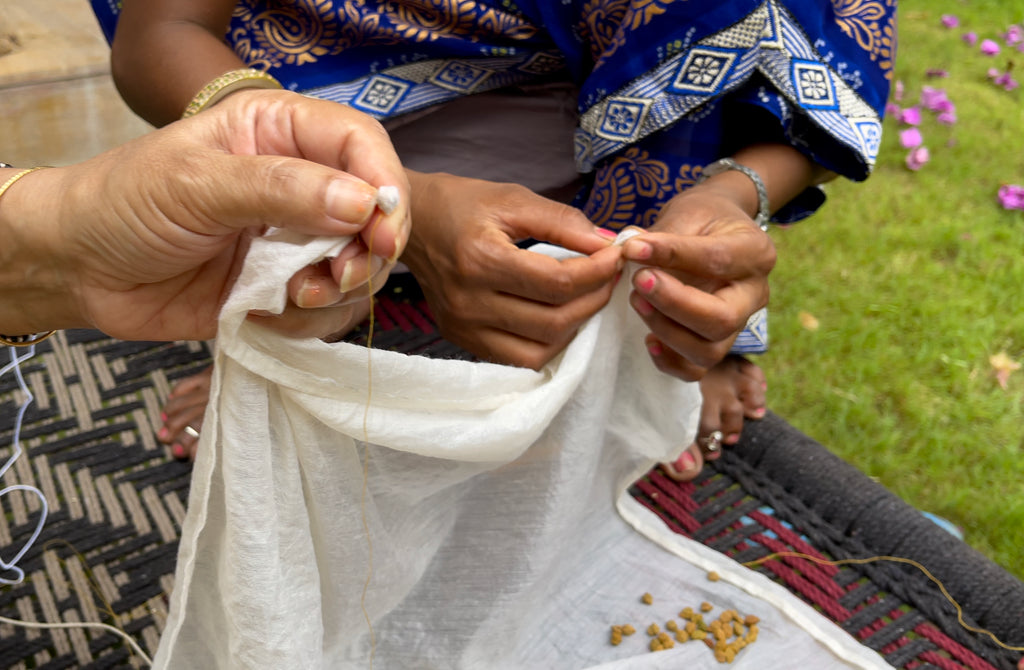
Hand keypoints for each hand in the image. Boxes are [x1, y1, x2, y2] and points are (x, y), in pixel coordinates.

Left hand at [2, 90, 409, 341]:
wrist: (80, 270)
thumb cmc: (125, 204)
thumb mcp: (197, 184)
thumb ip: (281, 189)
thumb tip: (362, 203)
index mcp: (279, 132)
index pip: (361, 144)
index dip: (383, 185)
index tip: (382, 231)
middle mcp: (298, 183)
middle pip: (375, 212)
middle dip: (367, 251)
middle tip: (340, 275)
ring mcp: (294, 238)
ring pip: (360, 266)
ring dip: (338, 290)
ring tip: (293, 296)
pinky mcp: (283, 287)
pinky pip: (328, 309)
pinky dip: (309, 320)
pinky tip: (265, 314)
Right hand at [401, 172, 621, 368]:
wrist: (409, 225)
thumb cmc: (461, 204)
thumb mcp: (512, 199)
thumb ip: (562, 221)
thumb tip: (606, 244)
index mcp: (481, 260)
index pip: (557, 283)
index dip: (597, 273)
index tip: (615, 256)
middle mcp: (469, 301)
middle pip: (554, 321)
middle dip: (593, 300)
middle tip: (608, 277)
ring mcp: (463, 327)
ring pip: (540, 349)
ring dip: (574, 327)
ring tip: (586, 298)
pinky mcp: (461, 339)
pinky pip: (517, 358)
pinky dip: (546, 343)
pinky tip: (558, 317)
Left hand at [621, 187, 775, 380]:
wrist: (716, 231)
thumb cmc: (703, 218)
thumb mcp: (689, 214)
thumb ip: (664, 236)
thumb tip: (629, 251)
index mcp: (755, 252)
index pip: (716, 261)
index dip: (671, 256)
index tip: (632, 248)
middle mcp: (755, 294)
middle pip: (722, 319)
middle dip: (673, 305)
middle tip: (638, 282)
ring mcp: (740, 324)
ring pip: (709, 351)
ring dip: (666, 331)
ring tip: (637, 301)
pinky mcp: (719, 343)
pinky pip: (696, 370)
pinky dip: (669, 361)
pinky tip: (648, 339)